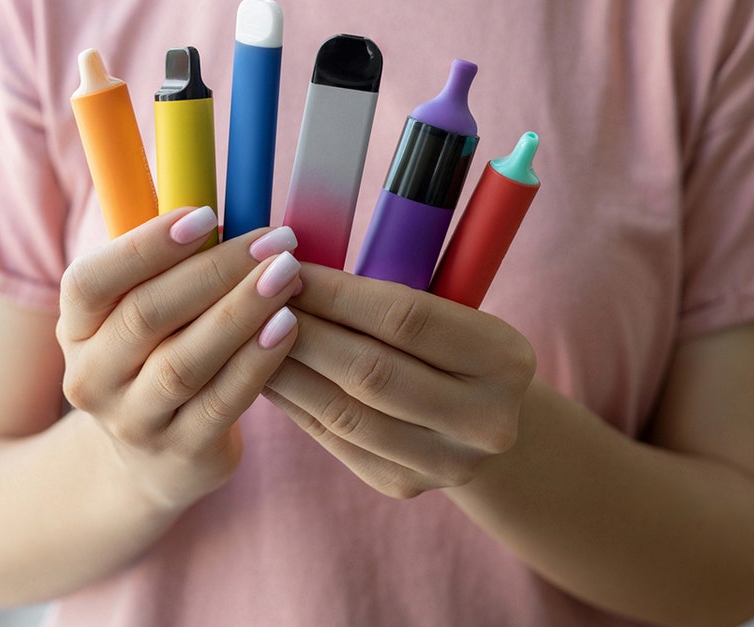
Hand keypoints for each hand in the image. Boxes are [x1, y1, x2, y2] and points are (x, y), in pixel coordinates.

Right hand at [56, 207, 301, 510]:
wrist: (153, 461)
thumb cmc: (160, 356)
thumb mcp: (143, 310)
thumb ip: (168, 263)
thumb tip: (216, 196)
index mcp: (75, 327)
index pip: (91, 281)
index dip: (146, 246)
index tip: (207, 214)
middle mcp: (91, 376)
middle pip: (146, 316)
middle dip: (215, 271)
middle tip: (274, 240)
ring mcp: (133, 421)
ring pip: (184, 362)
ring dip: (241, 313)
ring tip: (287, 276)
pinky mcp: (181, 453)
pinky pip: (222, 403)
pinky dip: (258, 361)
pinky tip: (289, 326)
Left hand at [263, 264, 536, 497]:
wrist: (487, 422)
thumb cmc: (453, 346)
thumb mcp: (451, 309)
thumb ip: (391, 292)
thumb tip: (295, 268)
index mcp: (505, 359)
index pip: (406, 319)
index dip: (338, 293)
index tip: (289, 268)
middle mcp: (485, 419)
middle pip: (371, 372)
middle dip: (305, 331)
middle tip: (255, 300)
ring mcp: (445, 463)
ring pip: (344, 412)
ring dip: (287, 370)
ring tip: (248, 336)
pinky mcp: (403, 486)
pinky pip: (333, 439)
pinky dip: (294, 402)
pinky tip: (263, 373)